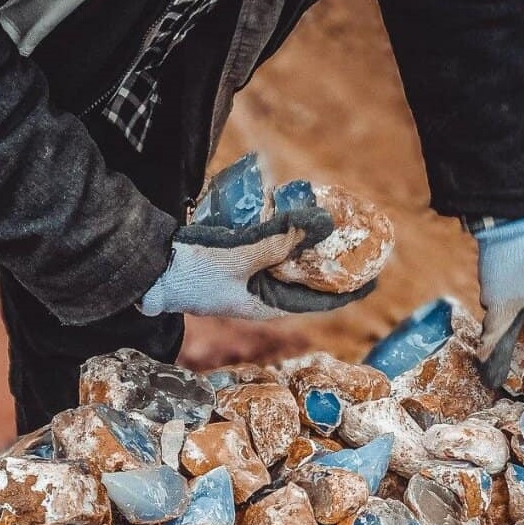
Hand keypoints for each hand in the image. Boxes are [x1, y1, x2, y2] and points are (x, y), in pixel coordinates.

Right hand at [140, 208, 375, 318]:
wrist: (149, 268)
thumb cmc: (194, 271)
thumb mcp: (241, 256)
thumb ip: (279, 242)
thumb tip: (319, 225)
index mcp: (266, 306)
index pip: (318, 301)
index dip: (347, 290)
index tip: (373, 278)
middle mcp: (260, 296)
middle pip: (304, 280)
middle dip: (327, 262)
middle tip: (351, 241)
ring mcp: (245, 281)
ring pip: (285, 264)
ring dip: (304, 246)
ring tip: (326, 226)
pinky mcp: (231, 263)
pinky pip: (265, 252)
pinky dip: (279, 237)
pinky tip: (288, 218)